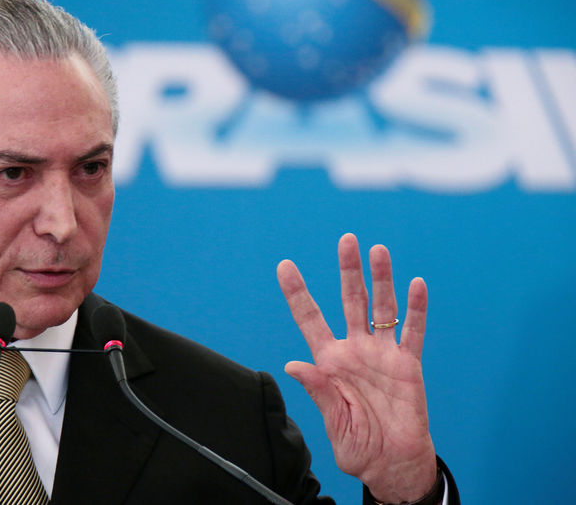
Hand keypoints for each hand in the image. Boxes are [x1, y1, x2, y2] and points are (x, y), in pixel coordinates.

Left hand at [278, 233, 436, 502]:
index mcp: (329, 361)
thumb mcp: (333, 422)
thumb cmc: (358, 446)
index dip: (297, 292)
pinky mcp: (409, 364)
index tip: (284, 265)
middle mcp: (355, 350)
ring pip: (382, 308)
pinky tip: (416, 284)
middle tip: (346, 239)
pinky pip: (413, 331)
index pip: (310, 319)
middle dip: (347, 271)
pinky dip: (417, 309)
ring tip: (378, 251)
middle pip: (349, 301)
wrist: (393, 463)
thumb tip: (293, 363)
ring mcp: (383, 354)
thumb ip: (318, 391)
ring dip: (382, 279)